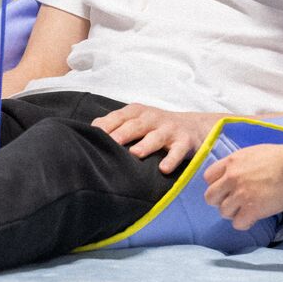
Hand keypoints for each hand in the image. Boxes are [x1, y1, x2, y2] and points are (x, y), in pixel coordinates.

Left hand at [93, 104, 220, 174]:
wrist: (194, 126)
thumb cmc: (156, 127)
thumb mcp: (136, 121)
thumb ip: (114, 125)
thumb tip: (88, 135)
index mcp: (137, 112)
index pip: (118, 117)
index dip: (106, 127)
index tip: (91, 138)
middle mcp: (152, 118)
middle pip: (135, 125)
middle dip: (122, 134)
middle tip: (110, 144)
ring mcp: (169, 130)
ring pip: (156, 137)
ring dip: (146, 145)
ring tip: (136, 154)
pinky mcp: (185, 142)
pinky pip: (178, 151)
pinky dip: (172, 160)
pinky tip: (164, 169)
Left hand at [203, 141, 282, 230]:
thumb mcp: (253, 153)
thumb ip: (242, 165)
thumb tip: (242, 174)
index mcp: (231, 162)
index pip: (208, 177)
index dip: (217, 185)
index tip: (227, 188)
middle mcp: (231, 178)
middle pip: (210, 197)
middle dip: (221, 201)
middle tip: (235, 202)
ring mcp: (240, 194)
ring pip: (223, 212)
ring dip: (234, 213)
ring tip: (247, 210)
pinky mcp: (251, 209)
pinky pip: (238, 223)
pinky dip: (245, 223)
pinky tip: (254, 218)